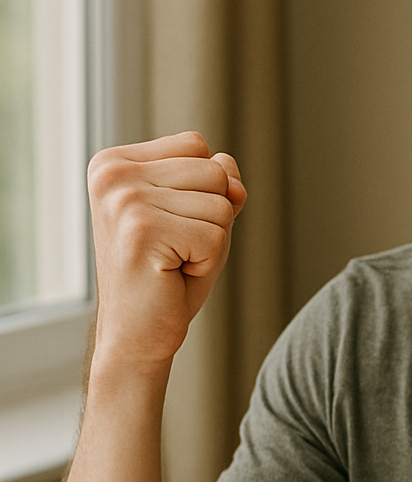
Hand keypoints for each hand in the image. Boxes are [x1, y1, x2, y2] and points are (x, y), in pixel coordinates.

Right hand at [88, 132, 245, 370]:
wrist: (136, 336)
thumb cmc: (167, 277)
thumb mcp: (198, 217)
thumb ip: (217, 183)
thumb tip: (229, 168)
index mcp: (115, 162)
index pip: (197, 145)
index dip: (203, 191)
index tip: (170, 226)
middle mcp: (112, 173)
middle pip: (214, 170)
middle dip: (211, 218)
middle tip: (175, 250)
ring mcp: (124, 199)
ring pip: (221, 203)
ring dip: (211, 242)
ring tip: (174, 262)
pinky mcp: (142, 229)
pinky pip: (217, 234)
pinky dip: (209, 263)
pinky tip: (174, 275)